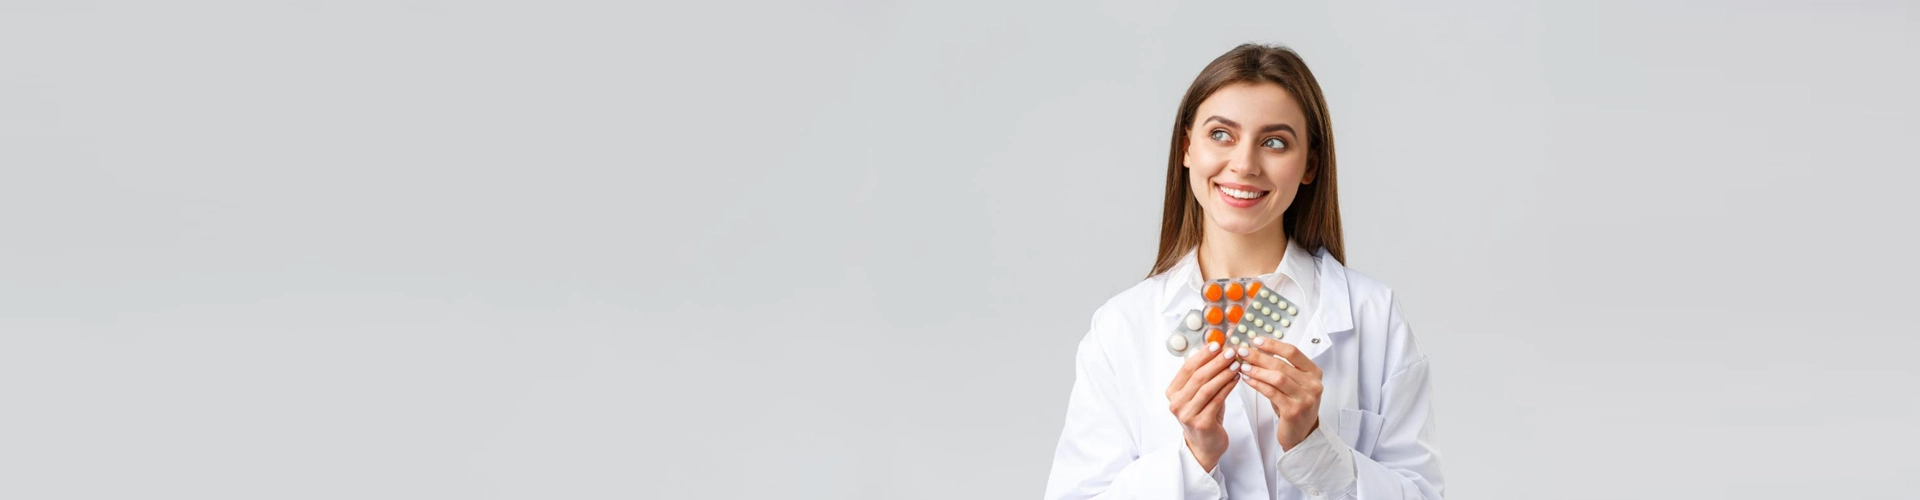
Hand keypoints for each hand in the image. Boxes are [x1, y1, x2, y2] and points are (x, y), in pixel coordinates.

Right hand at [1165, 340, 1240, 471]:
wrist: (1205, 445)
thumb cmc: (1204, 415)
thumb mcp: (1200, 394)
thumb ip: (1204, 375)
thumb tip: (1217, 349)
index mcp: (1172, 392)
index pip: (1187, 368)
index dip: (1203, 355)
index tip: (1217, 344)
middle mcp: (1176, 403)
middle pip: (1197, 377)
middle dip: (1216, 362)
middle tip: (1230, 352)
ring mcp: (1187, 414)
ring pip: (1207, 388)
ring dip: (1223, 373)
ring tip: (1236, 364)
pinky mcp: (1201, 423)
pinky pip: (1217, 400)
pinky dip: (1228, 387)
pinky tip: (1236, 379)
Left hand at [1236, 337, 1323, 449]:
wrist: (1301, 433)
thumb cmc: (1294, 406)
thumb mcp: (1293, 384)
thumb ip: (1282, 368)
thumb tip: (1257, 349)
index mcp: (1314, 373)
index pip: (1293, 352)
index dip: (1273, 345)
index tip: (1256, 340)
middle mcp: (1313, 384)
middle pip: (1283, 364)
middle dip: (1260, 356)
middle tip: (1243, 351)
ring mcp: (1305, 398)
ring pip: (1277, 377)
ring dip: (1257, 370)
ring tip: (1242, 365)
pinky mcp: (1294, 411)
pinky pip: (1271, 392)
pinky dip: (1257, 384)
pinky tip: (1247, 379)